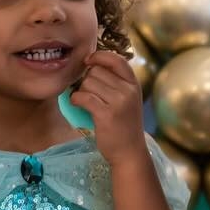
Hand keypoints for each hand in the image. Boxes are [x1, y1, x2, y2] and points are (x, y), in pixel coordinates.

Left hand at [69, 47, 145, 165]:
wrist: (129, 152)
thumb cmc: (124, 125)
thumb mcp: (128, 100)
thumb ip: (116, 82)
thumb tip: (91, 65)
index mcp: (134, 84)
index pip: (116, 60)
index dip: (99, 56)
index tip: (88, 61)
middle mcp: (128, 91)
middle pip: (97, 71)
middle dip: (87, 80)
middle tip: (88, 93)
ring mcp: (119, 102)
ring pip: (88, 83)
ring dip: (81, 91)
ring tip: (85, 102)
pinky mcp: (106, 115)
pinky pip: (83, 97)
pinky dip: (76, 99)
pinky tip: (77, 104)